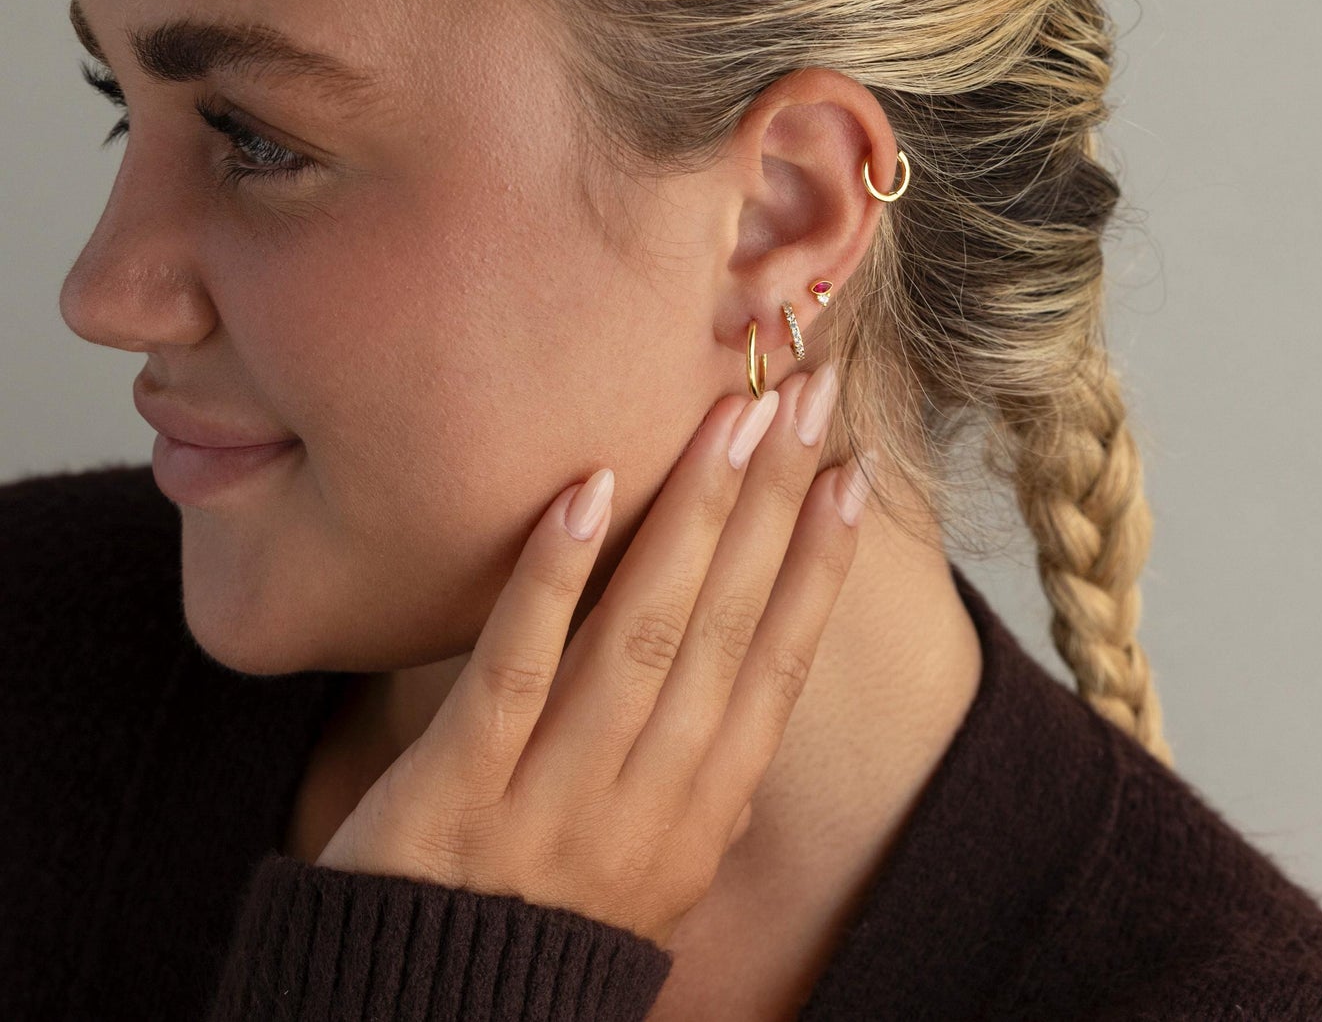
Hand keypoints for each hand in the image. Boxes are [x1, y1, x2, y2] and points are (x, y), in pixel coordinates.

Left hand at [314, 363, 863, 947]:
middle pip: (725, 627)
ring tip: (727, 419)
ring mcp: (555, 796)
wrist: (428, 1020)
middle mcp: (647, 801)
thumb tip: (758, 680)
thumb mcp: (656, 864)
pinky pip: (514, 668)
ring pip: (641, 635)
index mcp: (701, 813)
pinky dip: (554, 578)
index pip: (779, 666)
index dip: (821, 564)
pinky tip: (585, 492)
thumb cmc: (546, 923)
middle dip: (772, 503)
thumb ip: (704, 772)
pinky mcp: (457, 792)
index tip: (855, 472)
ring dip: (690, 517)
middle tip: (808, 399)